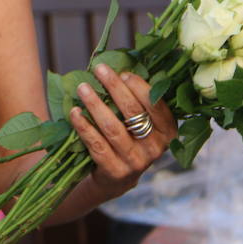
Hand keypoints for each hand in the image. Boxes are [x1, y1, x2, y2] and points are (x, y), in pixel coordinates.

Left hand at [68, 64, 177, 199]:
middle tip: (99, 70)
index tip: (123, 73)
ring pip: (113, 128)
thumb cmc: (129, 138)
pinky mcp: (115, 171)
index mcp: (168, 132)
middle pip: (133, 113)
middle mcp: (156, 148)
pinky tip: (74, 112)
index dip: (139, 88)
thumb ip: (138, 100)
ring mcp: (136, 162)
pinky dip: (84, 126)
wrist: (117, 178)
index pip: (156, 106)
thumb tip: (120, 65)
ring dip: (95, 104)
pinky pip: (96, 144)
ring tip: (82, 87)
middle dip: (114, 88)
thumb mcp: (142, 122)